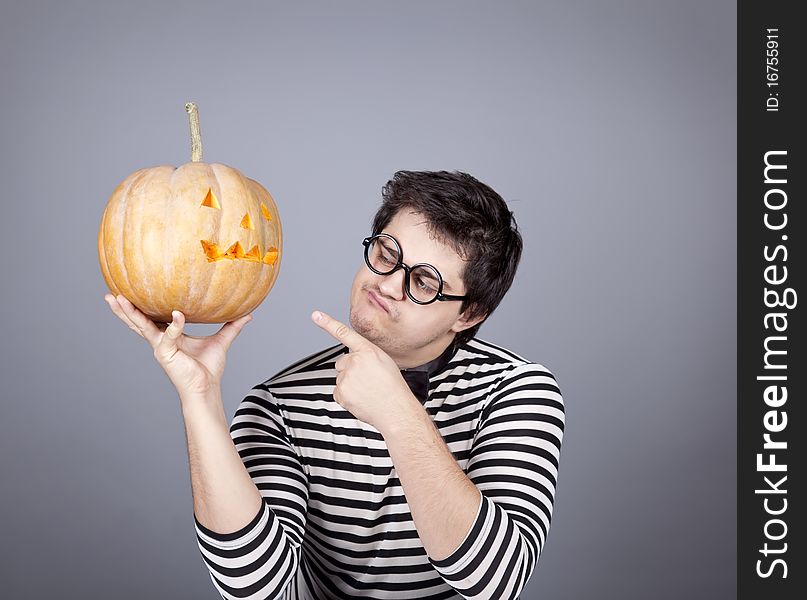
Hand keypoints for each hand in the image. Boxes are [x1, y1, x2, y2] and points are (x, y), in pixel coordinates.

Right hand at [104, 294, 251, 397]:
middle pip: (137, 321)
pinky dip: (174, 326)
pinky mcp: (166, 354)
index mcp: (169, 337)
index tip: (130, 292)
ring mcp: (160, 347)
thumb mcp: (221, 341)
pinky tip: (178, 315)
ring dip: (129, 313)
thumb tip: (248, 313)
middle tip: (110, 294)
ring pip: (141, 326)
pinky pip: (168, 336)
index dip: (140, 307)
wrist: (207, 388)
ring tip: (117, 299)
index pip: (151, 318)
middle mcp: (160, 341)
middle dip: (123, 308)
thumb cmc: (209, 368)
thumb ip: (232, 326)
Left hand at [311, 310, 419, 432]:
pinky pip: (338, 392)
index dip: (328, 323)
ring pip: (340, 378)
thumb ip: (367, 355)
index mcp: (368, 351)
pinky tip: (361, 399)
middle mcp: (355, 361)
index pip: (345, 333)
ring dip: (350, 385)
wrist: (396, 410)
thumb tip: (354, 360)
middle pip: (341, 363)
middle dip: (350, 371)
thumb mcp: (385, 362)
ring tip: (367, 391)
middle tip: (367, 381)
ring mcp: (346, 377)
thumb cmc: (393, 388)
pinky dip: (347, 397)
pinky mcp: (341, 392)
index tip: (315, 315)